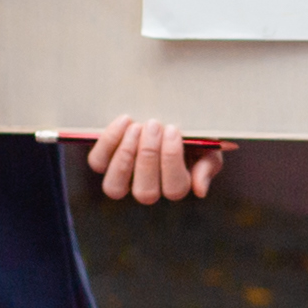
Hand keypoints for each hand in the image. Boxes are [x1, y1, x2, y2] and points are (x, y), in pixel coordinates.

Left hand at [79, 117, 224, 202]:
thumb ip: (208, 166)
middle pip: (145, 192)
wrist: (168, 115)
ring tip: (136, 127)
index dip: (171, 160)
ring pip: (115, 187)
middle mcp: (147, 188)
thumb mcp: (208, 147)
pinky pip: (98, 162)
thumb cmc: (192, 134)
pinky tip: (126, 120)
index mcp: (176, 186)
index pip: (174, 189)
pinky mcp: (104, 162)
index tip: (173, 130)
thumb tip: (199, 190)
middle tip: (154, 125)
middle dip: (149, 156)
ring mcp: (123, 178)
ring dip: (125, 157)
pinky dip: (108, 142)